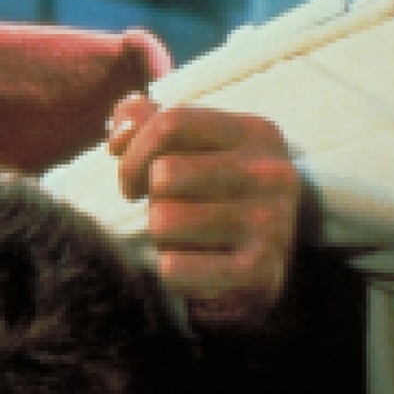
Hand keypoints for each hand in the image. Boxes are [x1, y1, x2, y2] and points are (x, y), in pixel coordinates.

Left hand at [109, 96, 300, 333]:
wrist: (258, 267)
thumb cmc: (211, 196)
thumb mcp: (189, 149)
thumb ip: (146, 121)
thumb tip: (121, 132)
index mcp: (256, 133)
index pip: (170, 124)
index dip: (134, 155)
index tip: (132, 182)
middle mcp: (272, 173)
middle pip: (165, 174)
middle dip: (153, 200)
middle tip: (170, 213)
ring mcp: (272, 223)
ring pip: (164, 221)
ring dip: (161, 237)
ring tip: (187, 239)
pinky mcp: (259, 271)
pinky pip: (174, 268)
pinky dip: (172, 272)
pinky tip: (197, 268)